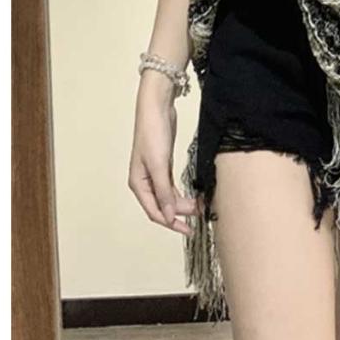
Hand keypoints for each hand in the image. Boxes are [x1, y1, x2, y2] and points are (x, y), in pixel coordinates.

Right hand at [128, 83, 196, 237]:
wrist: (156, 109)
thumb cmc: (153, 135)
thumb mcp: (159, 165)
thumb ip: (164, 192)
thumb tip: (169, 216)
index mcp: (138, 184)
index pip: (154, 212)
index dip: (171, 223)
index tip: (188, 230)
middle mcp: (145, 182)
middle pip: (163, 206)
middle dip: (181, 213)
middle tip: (201, 216)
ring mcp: (155, 174)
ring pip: (169, 197)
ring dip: (184, 204)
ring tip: (201, 207)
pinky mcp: (165, 166)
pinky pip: (173, 187)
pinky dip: (183, 193)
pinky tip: (195, 196)